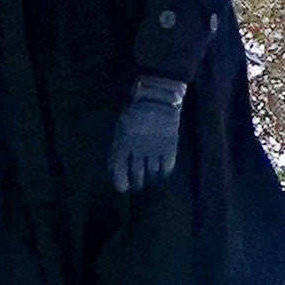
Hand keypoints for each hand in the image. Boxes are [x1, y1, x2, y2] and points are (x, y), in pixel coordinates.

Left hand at [110, 77, 187, 192]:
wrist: (158, 96)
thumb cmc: (135, 110)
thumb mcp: (120, 127)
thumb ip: (119, 147)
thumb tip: (115, 168)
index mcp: (122, 144)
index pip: (119, 171)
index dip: (121, 183)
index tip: (124, 188)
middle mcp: (137, 150)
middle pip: (137, 176)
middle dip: (137, 183)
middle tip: (138, 184)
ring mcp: (154, 149)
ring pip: (152, 174)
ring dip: (150, 178)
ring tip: (150, 177)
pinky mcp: (169, 148)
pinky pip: (166, 168)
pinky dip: (163, 172)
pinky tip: (161, 171)